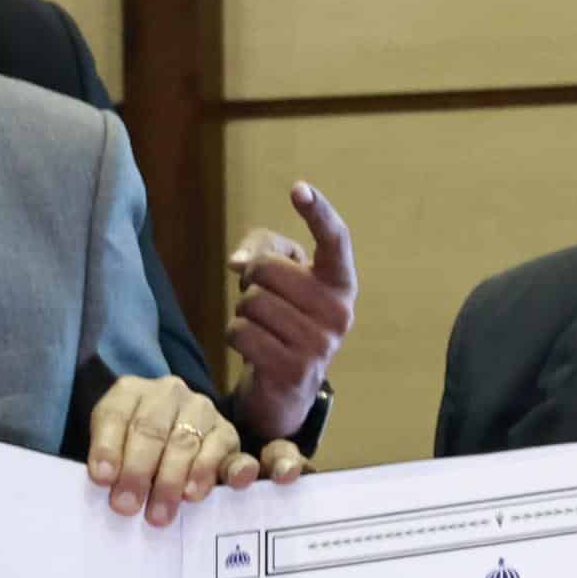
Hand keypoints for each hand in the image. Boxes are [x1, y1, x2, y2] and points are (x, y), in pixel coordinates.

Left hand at [85, 375, 257, 524]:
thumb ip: (107, 458)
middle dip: (138, 472)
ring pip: (187, 444)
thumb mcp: (109, 443)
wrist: (168, 438)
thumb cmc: (130, 448)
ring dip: (173, 481)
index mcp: (131, 392)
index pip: (116, 416)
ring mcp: (203, 411)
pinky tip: (231, 484)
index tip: (101, 479)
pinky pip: (234, 454)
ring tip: (161, 512)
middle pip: (152, 430)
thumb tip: (107, 479)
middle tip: (128, 506)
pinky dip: (236, 470)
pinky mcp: (229, 436)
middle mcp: (169, 394)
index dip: (108, 448)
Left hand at [224, 183, 356, 442]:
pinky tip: (253, 347)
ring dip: (243, 311)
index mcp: (340, 283)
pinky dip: (236, 336)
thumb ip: (262, 250)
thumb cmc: (284, 317)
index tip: (299, 189)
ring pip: (252, 302)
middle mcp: (339, 312)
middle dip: (252, 279)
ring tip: (261, 326)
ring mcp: (319, 344)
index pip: (335, 240)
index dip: (318, 212)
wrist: (288, 389)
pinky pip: (241, 333)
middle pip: (268, 270)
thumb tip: (237, 263)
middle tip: (261, 296)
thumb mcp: (280, 277)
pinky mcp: (294, 370)